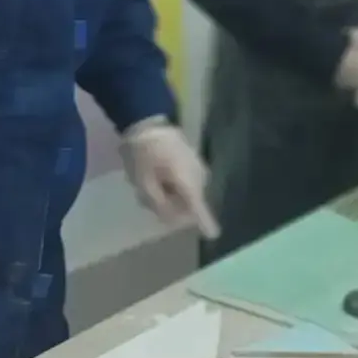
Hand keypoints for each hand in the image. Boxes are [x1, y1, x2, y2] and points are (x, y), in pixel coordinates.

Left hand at [121, 121, 219, 238]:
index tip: (214, 235)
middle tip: (147, 196)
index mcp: (187, 181)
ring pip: (186, 196)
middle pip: (189, 206)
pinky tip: (158, 177)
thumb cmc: (143, 153)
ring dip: (169, 197)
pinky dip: (172, 187)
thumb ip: (158, 204)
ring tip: (150, 183)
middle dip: (170, 207)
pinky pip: (185, 186)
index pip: (198, 207)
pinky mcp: (194, 166)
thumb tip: (172, 220)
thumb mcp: (143, 183)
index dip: (205, 222)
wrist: (147, 122)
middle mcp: (198, 178)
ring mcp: (198, 171)